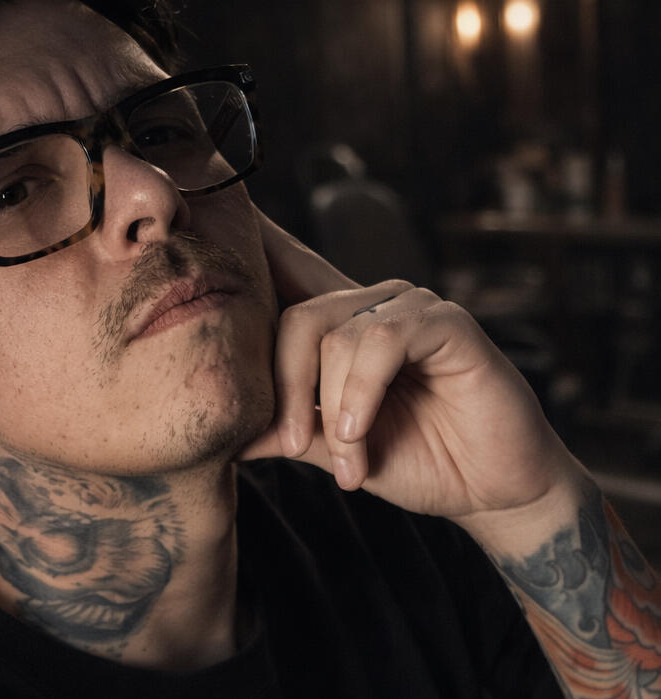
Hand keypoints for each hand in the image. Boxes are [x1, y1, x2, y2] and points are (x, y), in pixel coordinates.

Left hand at [239, 210, 581, 524]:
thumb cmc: (415, 461)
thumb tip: (224, 434)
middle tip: (294, 445)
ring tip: (348, 461)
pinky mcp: (447, 323)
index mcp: (340, 329)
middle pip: (296, 319)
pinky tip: (359, 432)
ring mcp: (410, 308)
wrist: (490, 491)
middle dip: (286, 391)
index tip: (209, 207)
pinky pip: (382, 340)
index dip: (254, 250)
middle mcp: (371, 307)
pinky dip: (361, 393)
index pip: (287, 279)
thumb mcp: (333, 449)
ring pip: (336, 334)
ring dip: (333, 408)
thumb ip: (285, 431)